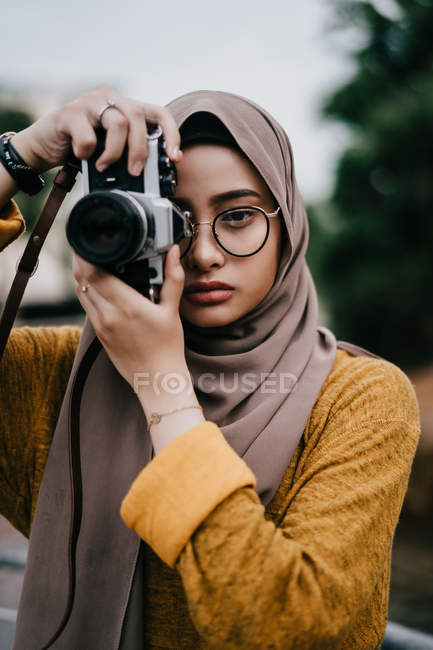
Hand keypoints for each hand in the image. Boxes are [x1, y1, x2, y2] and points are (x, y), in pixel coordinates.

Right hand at [9, 84, 181, 173]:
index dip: (171, 133)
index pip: (158, 112)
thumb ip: (129, 152)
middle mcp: (109, 98)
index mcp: (124, 106)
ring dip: (114, 153)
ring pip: (118, 124)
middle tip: (135, 172)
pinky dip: (86, 153)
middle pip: (138, 117)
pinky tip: (79, 155)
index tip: (174, 156)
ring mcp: (89, 102)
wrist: (42, 147)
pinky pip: (89, 137)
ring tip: (102, 166)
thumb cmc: (79, 148)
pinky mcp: (69, 112)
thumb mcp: (110, 150)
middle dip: (140, 149)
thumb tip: (150, 172)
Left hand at [72, 245, 187, 396]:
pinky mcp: (99, 334)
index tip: (89, 241)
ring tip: (87, 261)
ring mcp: (101, 325)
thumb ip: (173, 278)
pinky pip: (86, 307)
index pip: (97, 272)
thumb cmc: (168, 347)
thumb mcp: (172, 310)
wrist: (157, 379)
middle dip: (81, 261)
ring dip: (81, 276)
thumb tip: (174, 251)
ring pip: (81, 292)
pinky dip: (86, 292)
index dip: (88, 255)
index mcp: (127, 305)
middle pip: (83, 279)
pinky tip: (94, 285)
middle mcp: (109, 314)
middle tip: (86, 246)